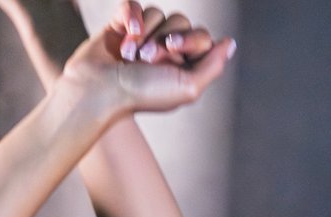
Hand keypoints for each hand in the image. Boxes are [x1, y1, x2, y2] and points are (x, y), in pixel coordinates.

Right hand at [57, 5, 233, 118]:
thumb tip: (231, 43)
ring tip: (130, 57)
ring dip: (144, 34)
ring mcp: (144, 35)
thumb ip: (213, 65)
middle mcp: (166, 49)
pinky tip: (124, 32)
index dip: (189, 40)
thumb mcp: (188, 87)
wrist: (99, 89)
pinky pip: (133, 5)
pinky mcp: (122, 24)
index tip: (172, 51)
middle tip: (148, 60)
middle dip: (164, 39)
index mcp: (185, 65)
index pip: (201, 36)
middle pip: (181, 22)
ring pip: (157, 13)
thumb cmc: (143, 94)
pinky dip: (129, 16)